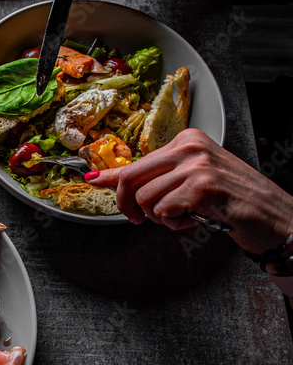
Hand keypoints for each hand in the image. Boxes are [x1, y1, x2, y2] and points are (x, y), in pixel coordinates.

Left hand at [87, 129, 292, 253]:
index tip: (91, 180)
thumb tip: (115, 181)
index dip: (110, 176)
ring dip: (161, 217)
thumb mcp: (194, 181)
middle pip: (132, 177)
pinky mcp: (203, 187)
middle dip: (127, 204)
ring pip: (146, 198)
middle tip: (136, 220)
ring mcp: (197, 165)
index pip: (137, 160)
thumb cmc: (234, 201)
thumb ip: (160, 179)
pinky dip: (175, 223)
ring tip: (186, 216)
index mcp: (188, 141)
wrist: (276, 217)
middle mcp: (191, 147)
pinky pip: (164, 210)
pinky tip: (197, 219)